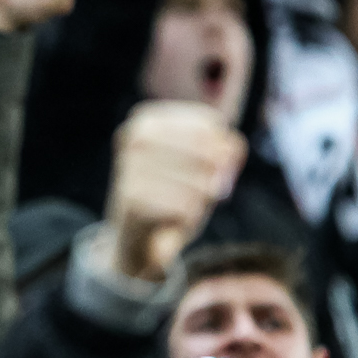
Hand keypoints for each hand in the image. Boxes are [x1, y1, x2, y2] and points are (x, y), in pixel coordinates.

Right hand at [103, 101, 246, 280]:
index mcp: (148, 120)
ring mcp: (128, 167)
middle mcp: (135, 138)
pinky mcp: (131, 199)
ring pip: (200, 183)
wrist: (137, 238)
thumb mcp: (205, 164)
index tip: (212, 168)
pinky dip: (189, 217)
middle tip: (203, 193)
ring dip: (201, 201)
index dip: (225, 152)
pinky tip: (172, 220)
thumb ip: (227, 148)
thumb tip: (228, 155)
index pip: (212, 126)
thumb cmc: (174, 193)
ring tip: (182, 206)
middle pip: (208, 153)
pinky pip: (186, 207)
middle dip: (215, 178)